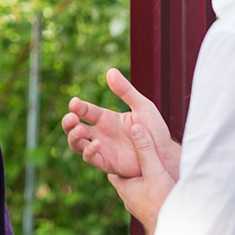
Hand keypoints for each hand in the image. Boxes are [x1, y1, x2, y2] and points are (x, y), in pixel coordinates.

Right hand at [61, 68, 179, 178]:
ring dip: (74, 137)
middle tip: (71, 119)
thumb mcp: (142, 106)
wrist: (165, 154)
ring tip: (79, 130)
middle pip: (74, 128)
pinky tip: (97, 143)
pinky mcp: (106, 163)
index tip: (74, 103)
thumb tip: (111, 71)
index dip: (77, 107)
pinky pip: (91, 158)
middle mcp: (100, 133)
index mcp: (106, 119)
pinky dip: (89, 151)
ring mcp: (102, 149)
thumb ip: (126, 90)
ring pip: (77, 144)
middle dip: (68, 123)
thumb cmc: (155, 130)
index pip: (85, 111)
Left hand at [108, 123, 175, 234]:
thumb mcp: (154, 172)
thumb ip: (146, 150)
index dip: (108, 146)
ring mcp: (136, 199)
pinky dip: (146, 174)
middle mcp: (126, 193)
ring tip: (147, 153)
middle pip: (120, 167)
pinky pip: (143, 184)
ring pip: (132, 176)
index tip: (111, 133)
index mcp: (121, 184)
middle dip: (124, 154)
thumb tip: (135, 127)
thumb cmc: (163, 204)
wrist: (178, 233)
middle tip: (128, 138)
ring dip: (136, 165)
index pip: (108, 160)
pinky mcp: (147, 203)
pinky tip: (156, 169)